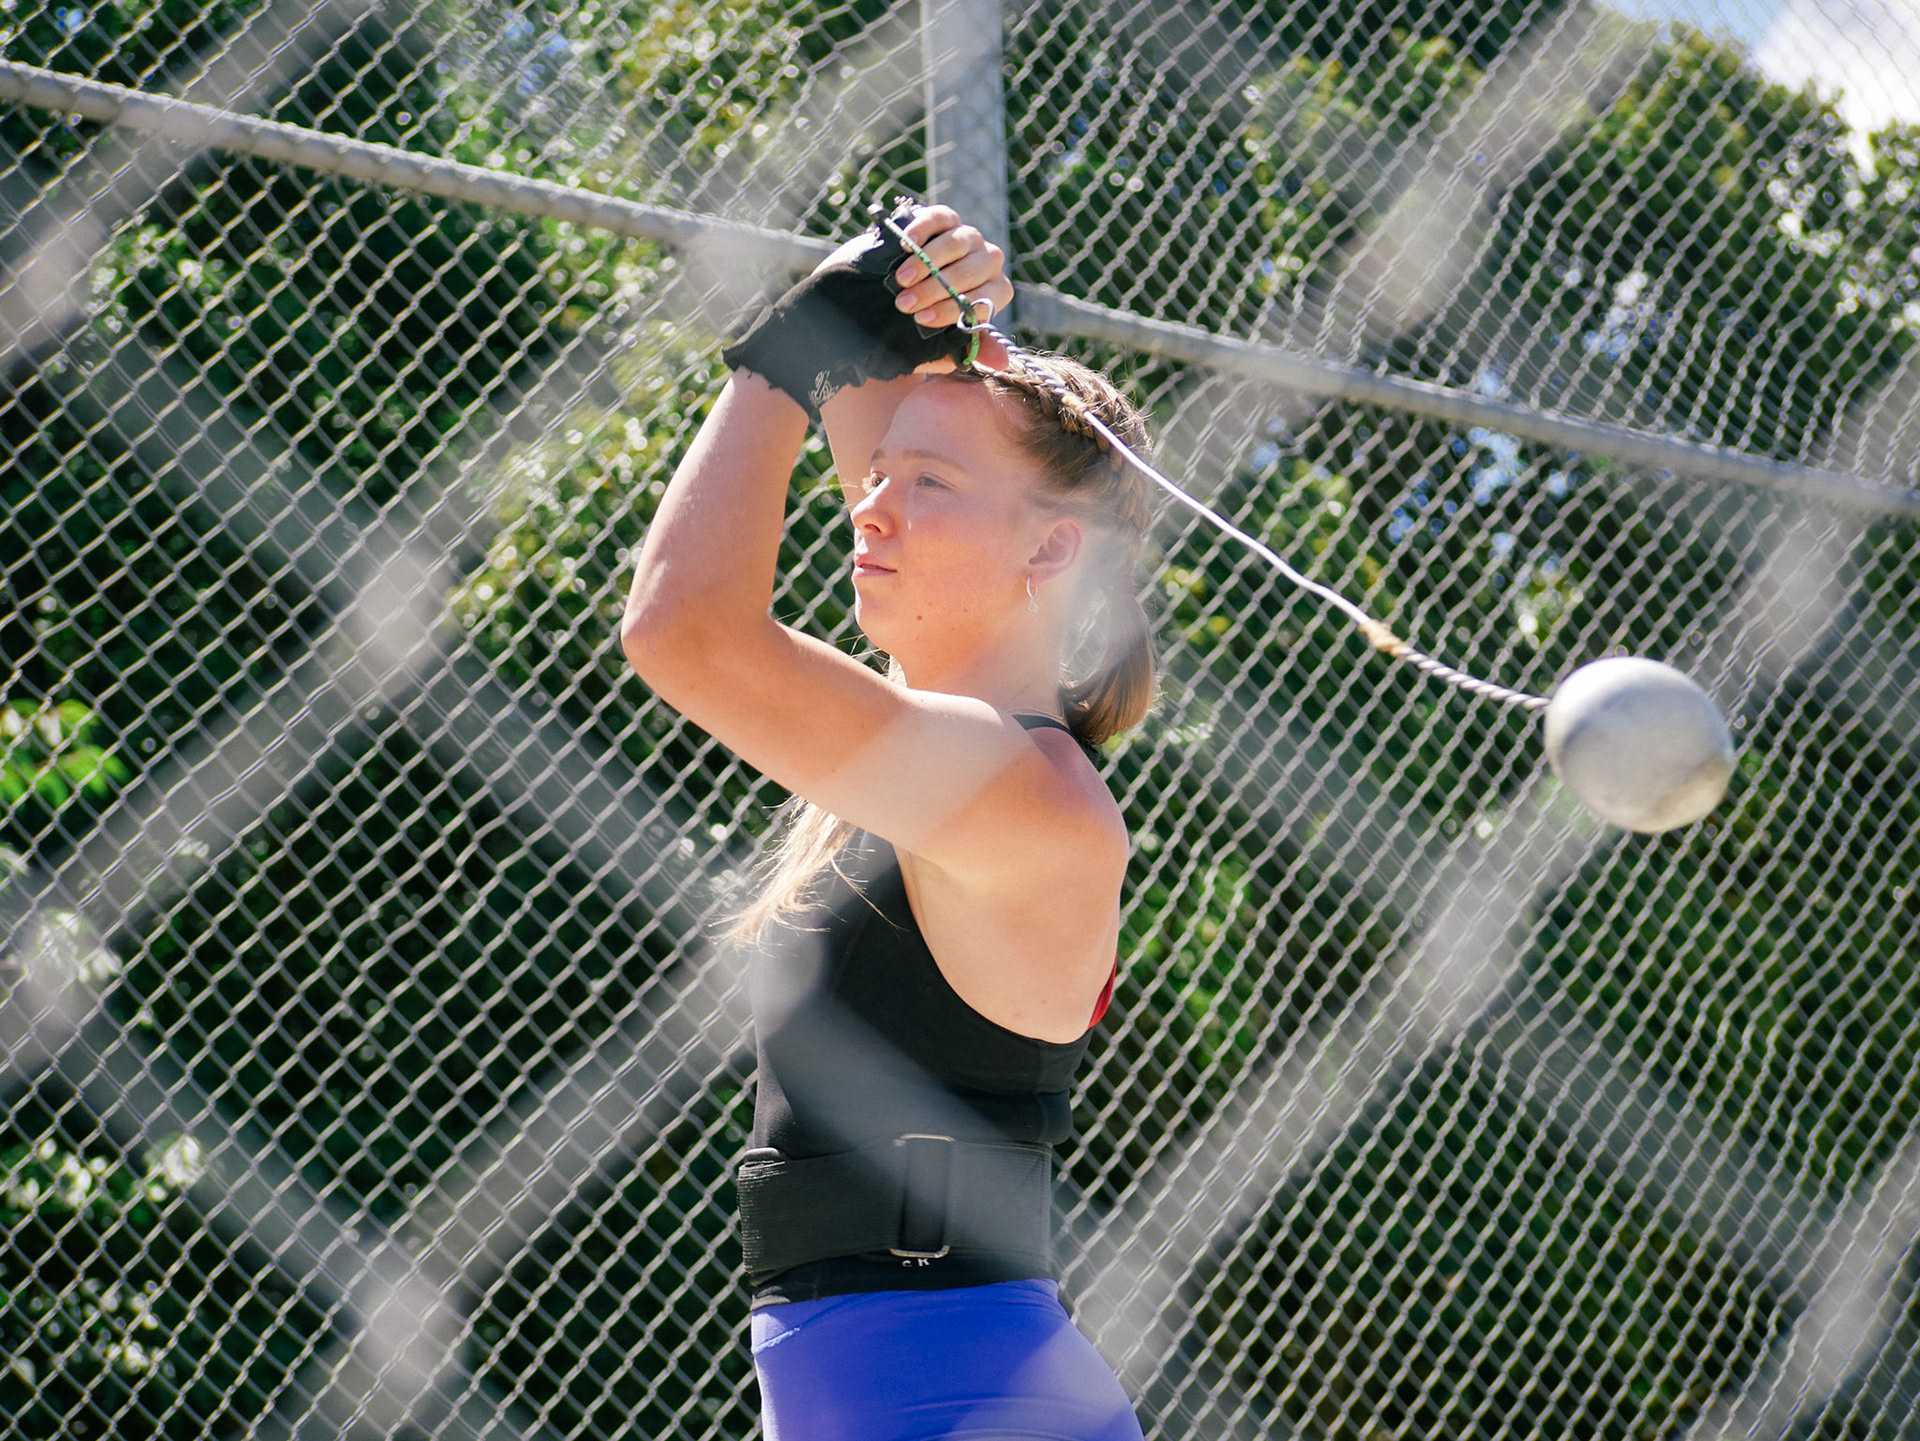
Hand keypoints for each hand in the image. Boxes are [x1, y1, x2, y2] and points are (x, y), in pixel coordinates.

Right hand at [887, 206, 1014, 373]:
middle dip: (935, 289)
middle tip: (904, 304)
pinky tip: (907, 245)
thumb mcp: (946, 341)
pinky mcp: (946, 218)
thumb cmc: (925, 319)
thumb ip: (973, 349)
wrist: (896, 293)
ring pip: (957, 243)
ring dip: (927, 263)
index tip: (923, 320)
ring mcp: (969, 237)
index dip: (952, 309)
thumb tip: (1002, 363)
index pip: (985, 298)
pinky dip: (923, 229)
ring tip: (901, 280)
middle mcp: (988, 261)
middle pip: (971, 270)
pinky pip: (941, 218)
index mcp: (996, 291)